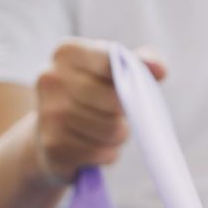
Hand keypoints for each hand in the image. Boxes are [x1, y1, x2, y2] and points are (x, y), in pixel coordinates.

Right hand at [33, 38, 166, 184]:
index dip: (129, 81)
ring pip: (111, 131)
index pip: (112, 63)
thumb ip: (138, 63)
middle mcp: (51, 78)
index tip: (132, 90)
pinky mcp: (53, 146)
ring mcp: (49, 113)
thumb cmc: (88, 96)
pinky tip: (93, 147)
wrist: (46, 134)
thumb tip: (161, 70)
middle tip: (116, 116)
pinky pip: (101, 153)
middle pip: (114, 101)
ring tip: (103, 131)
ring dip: (117, 137)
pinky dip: (107, 154)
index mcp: (67, 52)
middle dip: (124, 114)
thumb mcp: (108, 72)